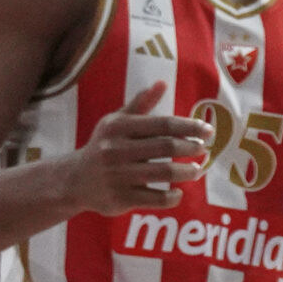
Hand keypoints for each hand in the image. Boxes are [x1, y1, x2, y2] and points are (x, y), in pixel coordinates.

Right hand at [61, 82, 211, 214]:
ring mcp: (118, 176)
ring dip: (187, 172)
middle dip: (191, 147)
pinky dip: (173, 196)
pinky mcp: (120, 199)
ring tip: (198, 170)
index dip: (189, 126)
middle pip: (166, 147)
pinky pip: (156, 198)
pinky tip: (179, 192)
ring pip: (164, 172)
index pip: (162, 124)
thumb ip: (141, 104)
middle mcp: (115, 150)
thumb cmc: (104, 146)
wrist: (74, 180)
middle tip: (204, 149)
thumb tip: (162, 82)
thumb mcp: (117, 122)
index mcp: (118, 128)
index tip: (208, 130)